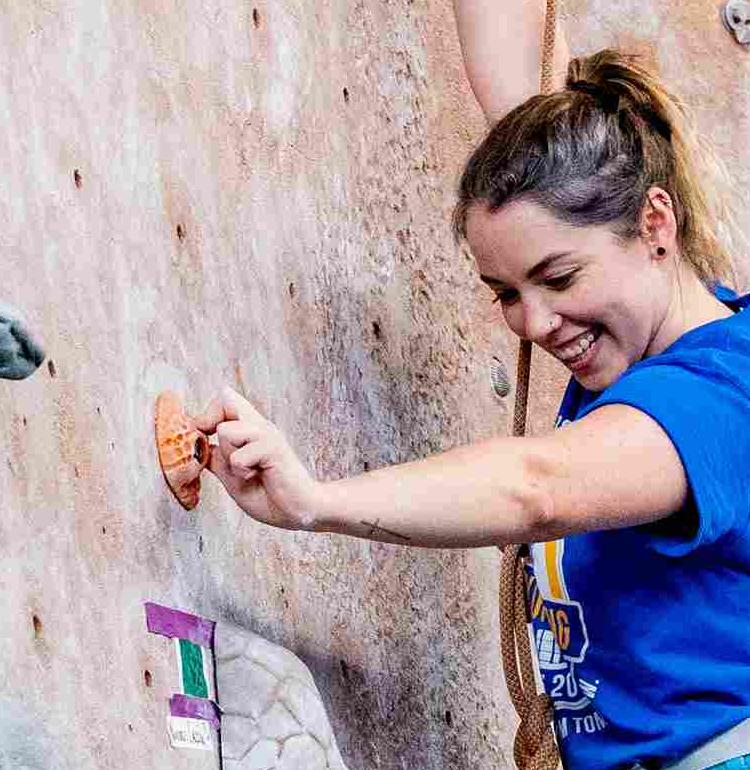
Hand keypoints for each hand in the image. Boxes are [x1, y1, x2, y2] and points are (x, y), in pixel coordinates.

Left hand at [194, 387, 320, 529]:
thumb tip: (198, 446)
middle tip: (218, 450)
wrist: (300, 511)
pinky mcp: (273, 448)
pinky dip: (240, 472)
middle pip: (225, 398)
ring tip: (245, 471)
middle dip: (209, 422)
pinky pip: (238, 457)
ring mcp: (267, 435)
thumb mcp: (232, 477)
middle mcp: (259, 426)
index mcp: (251, 430)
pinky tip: (256, 477)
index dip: (206, 416)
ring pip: (225, 429)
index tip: (205, 439)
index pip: (224, 400)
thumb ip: (217, 459)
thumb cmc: (271, 495)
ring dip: (228, 456)